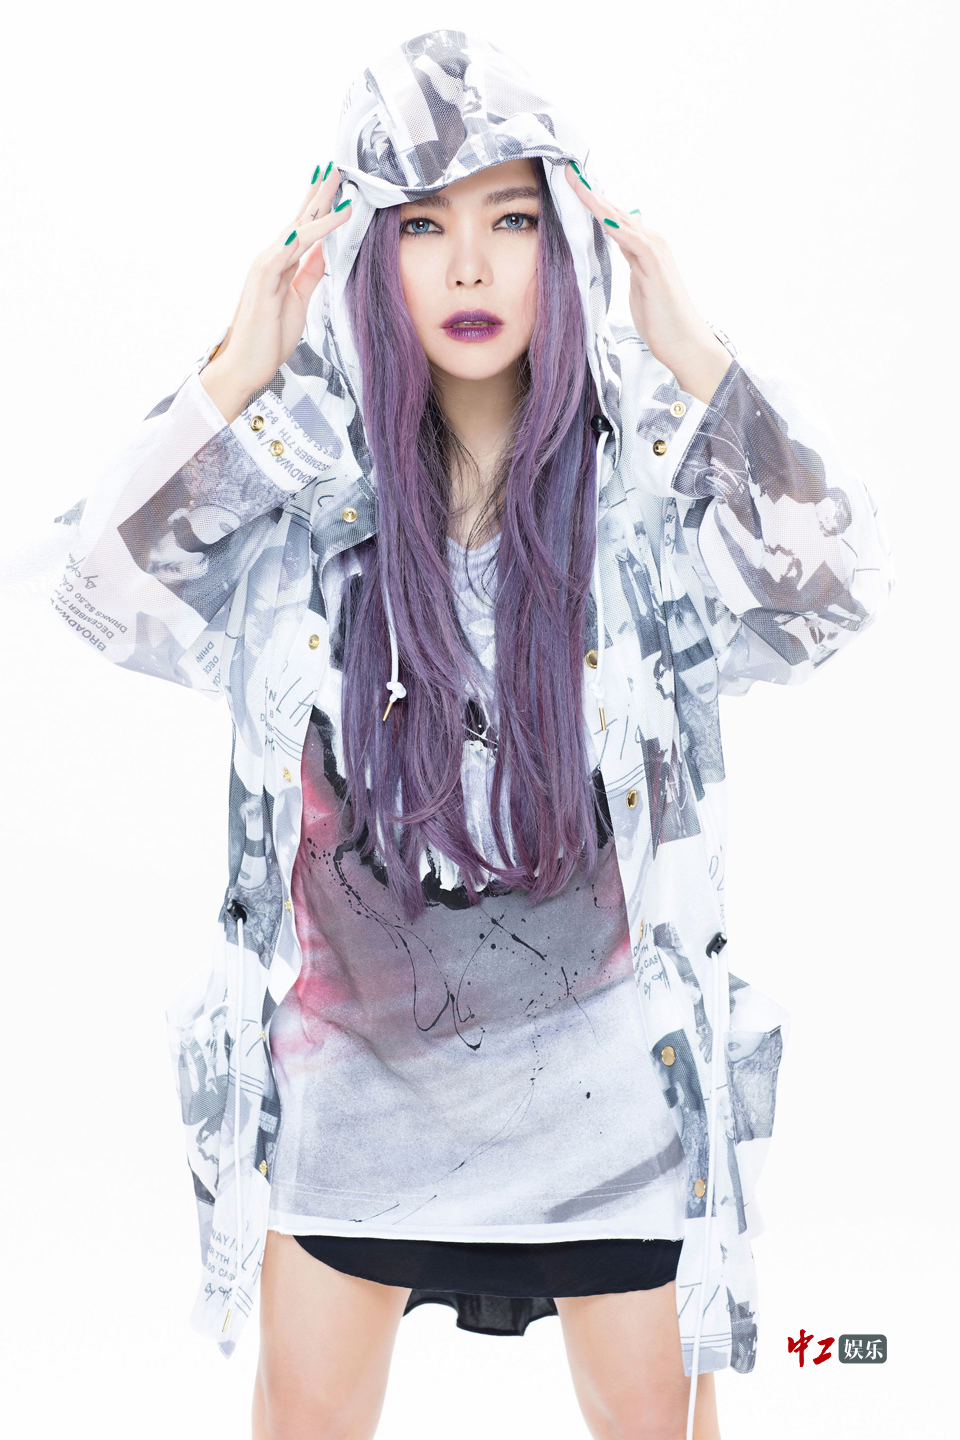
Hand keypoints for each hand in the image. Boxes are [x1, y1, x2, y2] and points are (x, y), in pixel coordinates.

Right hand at [200, 162, 354, 421]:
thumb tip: (323, 252)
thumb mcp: (299, 300)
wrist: (246, 366)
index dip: (320, 205)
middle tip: (337, 166)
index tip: (336, 183)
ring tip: (336, 184)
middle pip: (300, 219)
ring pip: (297, 229)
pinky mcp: (263, 280)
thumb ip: (309, 274)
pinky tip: (318, 222)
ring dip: (317, 206)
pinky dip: (306, 237)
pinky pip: (289, 253)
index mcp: (281, 263)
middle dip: (319, 193)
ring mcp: (265, 266)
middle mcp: (271, 257)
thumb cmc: (269, 337)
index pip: (304, 227)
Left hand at [564, 161, 731, 403]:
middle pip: (614, 211)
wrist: (685, 343)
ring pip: (621, 220)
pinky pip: (633, 241)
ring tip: (577, 182)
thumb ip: (631, 263)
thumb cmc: (662, 320)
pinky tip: (599, 215)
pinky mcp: (655, 268)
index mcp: (644, 248)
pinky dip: (616, 227)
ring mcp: (655, 253)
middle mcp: (651, 243)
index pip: (613, 218)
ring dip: (598, 201)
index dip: (592, 200)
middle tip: (568, 170)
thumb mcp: (639, 286)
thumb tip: (622, 244)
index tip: (571, 183)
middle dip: (590, 191)